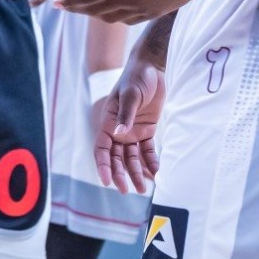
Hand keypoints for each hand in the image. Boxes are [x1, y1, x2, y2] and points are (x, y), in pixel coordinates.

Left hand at [55, 0, 217, 23]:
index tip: (57, 3)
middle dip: (77, 8)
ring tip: (84, 8)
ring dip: (94, 13)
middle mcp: (129, 1)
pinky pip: (125, 20)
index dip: (71, 0)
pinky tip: (109, 11)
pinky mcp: (151, 14)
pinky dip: (112, 16)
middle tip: (63, 7)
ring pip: (109, 18)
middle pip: (95, 9)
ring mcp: (140, 10)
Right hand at [93, 59, 165, 193]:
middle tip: (126, 190)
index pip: (102, 149)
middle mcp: (118, 131)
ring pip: (132, 158)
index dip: (103, 166)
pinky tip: (156, 173)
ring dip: (136, 173)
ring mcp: (132, 132)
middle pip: (116, 158)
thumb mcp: (130, 94)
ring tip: (143, 189)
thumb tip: (120, 134)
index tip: (107, 181)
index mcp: (108, 123)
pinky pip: (147, 150)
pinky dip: (151, 162)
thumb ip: (126, 115)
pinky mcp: (147, 130)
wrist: (151, 67)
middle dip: (120, 174)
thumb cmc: (136, 78)